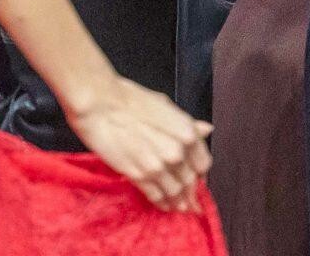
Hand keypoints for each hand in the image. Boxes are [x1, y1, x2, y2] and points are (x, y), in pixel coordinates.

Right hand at [65, 72, 212, 211]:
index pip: (203, 164)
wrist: (102, 106)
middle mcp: (177, 152)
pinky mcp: (138, 175)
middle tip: (192, 204)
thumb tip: (206, 130)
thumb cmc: (133, 101)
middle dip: (191, 193)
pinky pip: (154, 195)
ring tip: (179, 208)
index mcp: (187, 133)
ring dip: (177, 202)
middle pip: (189, 181)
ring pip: (174, 191)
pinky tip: (164, 207)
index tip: (198, 181)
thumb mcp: (167, 107)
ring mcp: (158, 166)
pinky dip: (161, 203)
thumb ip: (188, 124)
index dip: (201, 175)